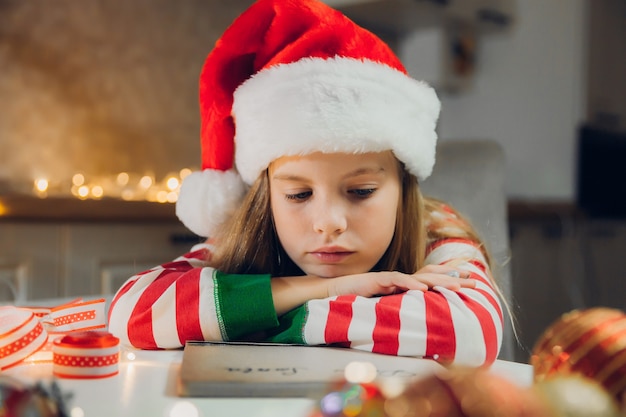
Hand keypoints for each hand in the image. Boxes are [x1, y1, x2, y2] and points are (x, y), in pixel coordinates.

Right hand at [328, 265, 474, 297]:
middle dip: (453, 278)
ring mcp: (387, 278)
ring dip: (438, 280)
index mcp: (401, 285)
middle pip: (430, 276)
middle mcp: (398, 279)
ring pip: (418, 277)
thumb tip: (415, 321)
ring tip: (457, 284)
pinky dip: (410, 284)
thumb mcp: (381, 307)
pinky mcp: (375, 280)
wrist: (329, 293)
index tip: (468, 281)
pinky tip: (424, 289)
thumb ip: (397, 308)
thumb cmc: (353, 300)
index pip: (429, 279)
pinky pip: (395, 280)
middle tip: (474, 281)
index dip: (448, 278)